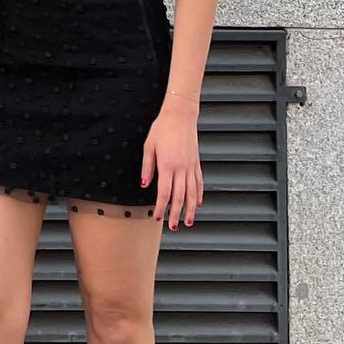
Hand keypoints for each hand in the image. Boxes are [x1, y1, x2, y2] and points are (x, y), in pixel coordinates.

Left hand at [140, 102, 202, 229]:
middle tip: (173, 227)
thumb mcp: (149, 145)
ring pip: (192, 193)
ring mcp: (191, 166)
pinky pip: (199, 183)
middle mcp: (181, 168)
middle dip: (176, 214)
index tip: (158, 217)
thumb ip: (147, 166)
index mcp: (167, 165)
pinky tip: (197, 204)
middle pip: (180, 197)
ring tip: (188, 222)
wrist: (180, 116)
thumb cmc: (162, 129)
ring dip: (190, 209)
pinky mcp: (196, 163)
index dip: (162, 207)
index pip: (165, 192)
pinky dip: (198, 195)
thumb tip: (145, 184)